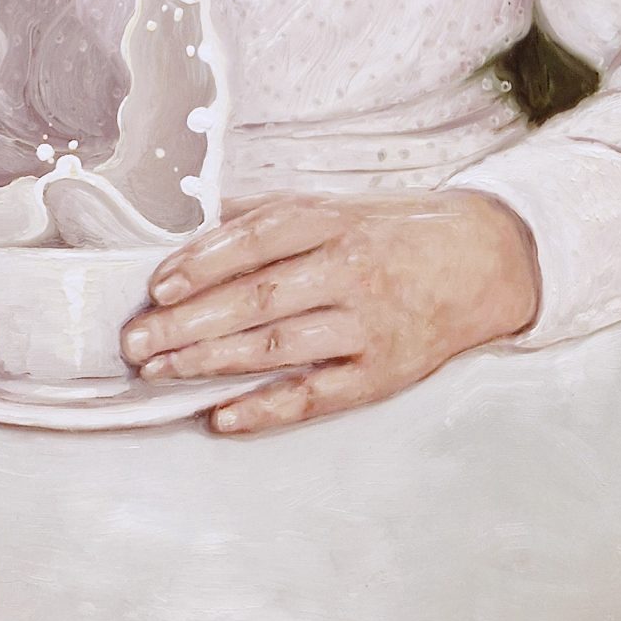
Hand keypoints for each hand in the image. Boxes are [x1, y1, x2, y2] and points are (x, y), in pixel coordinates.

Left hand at [118, 189, 541, 435]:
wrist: (484, 260)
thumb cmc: (398, 231)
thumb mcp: (340, 205)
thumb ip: (273, 215)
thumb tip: (201, 222)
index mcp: (335, 222)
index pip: (257, 239)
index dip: (203, 262)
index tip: (157, 284)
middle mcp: (350, 270)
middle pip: (257, 298)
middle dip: (188, 322)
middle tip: (137, 339)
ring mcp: (366, 325)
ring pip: (278, 347)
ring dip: (211, 362)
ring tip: (161, 372)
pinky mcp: (381, 373)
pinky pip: (315, 395)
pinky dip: (265, 409)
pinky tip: (221, 416)